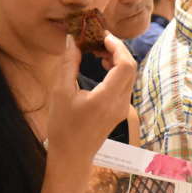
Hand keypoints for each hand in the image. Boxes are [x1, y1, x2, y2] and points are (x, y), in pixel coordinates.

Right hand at [48, 34, 136, 165]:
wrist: (72, 156)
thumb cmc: (63, 126)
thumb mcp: (61, 92)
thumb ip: (69, 64)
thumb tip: (73, 40)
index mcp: (107, 98)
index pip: (126, 65)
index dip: (118, 47)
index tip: (102, 36)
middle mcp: (121, 103)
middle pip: (131, 68)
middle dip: (117, 50)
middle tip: (98, 41)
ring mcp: (123, 108)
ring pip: (129, 76)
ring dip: (117, 60)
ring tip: (98, 51)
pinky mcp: (120, 110)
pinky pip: (125, 84)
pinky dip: (116, 71)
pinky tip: (102, 66)